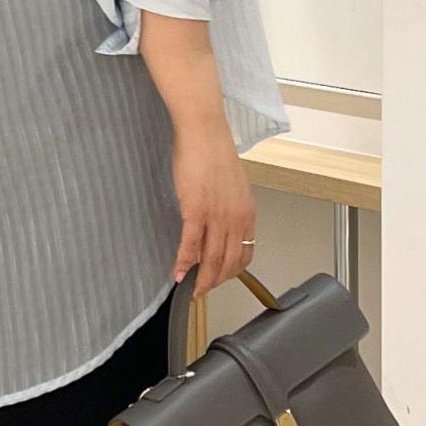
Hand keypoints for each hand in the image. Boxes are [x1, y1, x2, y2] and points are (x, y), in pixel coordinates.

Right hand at [170, 122, 255, 297]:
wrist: (204, 133)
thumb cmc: (214, 152)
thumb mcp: (232, 184)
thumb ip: (230, 205)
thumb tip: (221, 219)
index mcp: (247, 212)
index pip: (244, 252)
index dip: (233, 271)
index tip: (222, 278)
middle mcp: (236, 218)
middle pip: (228, 262)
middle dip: (216, 281)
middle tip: (204, 291)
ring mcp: (216, 217)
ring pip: (211, 259)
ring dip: (201, 279)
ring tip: (192, 290)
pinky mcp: (196, 211)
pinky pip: (190, 246)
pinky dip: (184, 263)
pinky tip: (178, 274)